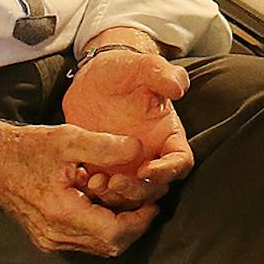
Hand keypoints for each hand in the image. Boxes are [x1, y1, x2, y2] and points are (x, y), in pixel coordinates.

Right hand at [0, 121, 157, 257]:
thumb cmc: (28, 149)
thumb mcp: (68, 139)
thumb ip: (105, 146)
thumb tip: (139, 150)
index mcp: (61, 213)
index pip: (114, 233)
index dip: (140, 221)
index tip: (154, 202)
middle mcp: (55, 234)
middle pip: (110, 245)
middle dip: (134, 225)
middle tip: (149, 203)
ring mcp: (49, 240)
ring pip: (98, 246)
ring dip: (119, 228)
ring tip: (131, 202)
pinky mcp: (47, 238)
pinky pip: (84, 241)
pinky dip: (101, 227)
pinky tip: (105, 205)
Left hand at [63, 45, 194, 208]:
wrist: (94, 78)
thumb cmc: (124, 71)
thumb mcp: (142, 67)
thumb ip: (162, 73)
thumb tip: (179, 87)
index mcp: (168, 135)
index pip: (180, 161)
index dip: (167, 170)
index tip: (146, 169)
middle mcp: (152, 155)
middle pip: (157, 186)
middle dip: (138, 190)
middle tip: (115, 182)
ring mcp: (128, 165)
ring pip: (132, 195)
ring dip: (117, 196)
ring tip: (96, 183)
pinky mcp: (105, 170)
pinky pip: (106, 192)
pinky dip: (97, 193)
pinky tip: (83, 180)